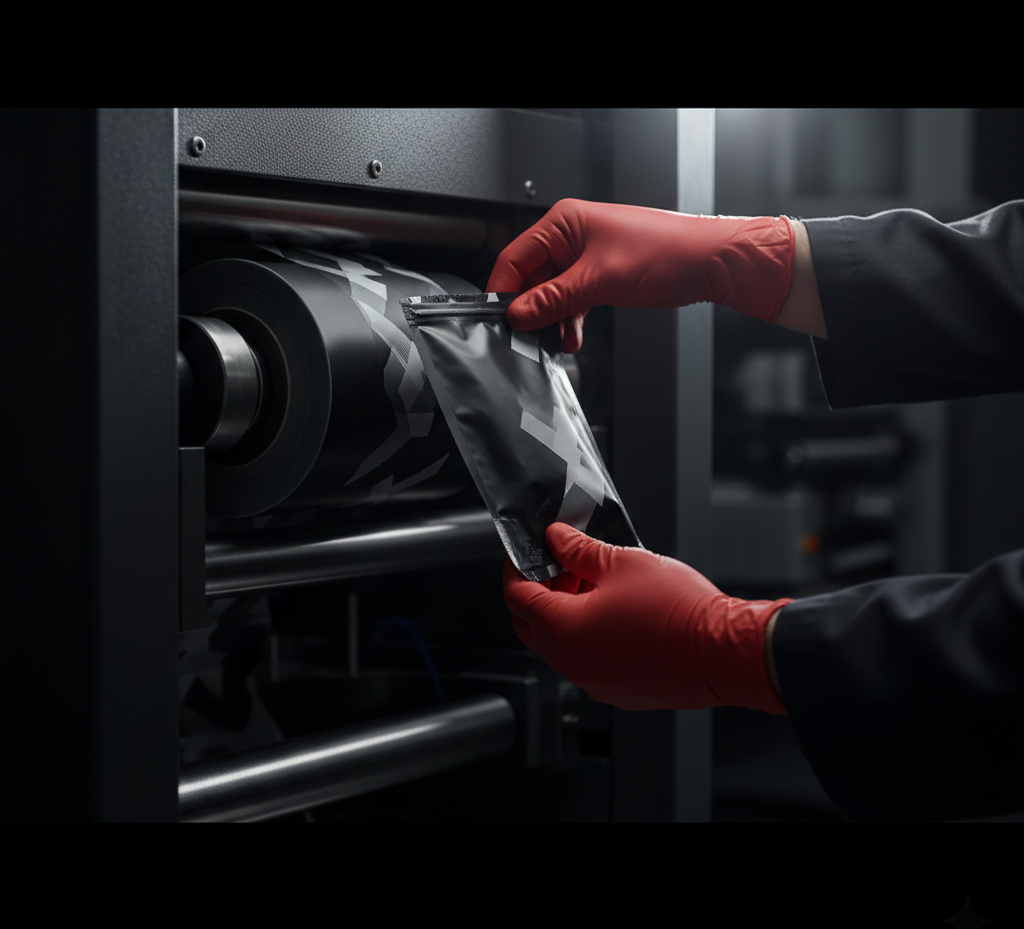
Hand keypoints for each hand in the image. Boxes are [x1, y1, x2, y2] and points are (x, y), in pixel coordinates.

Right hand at [485, 199, 794, 351]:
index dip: (503, 290)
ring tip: (554, 338)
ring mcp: (584, 256)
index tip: (501, 319)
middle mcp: (570, 236)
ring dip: (551, 317)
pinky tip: (572, 336)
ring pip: (550, 292)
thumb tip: (518, 313)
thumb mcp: (600, 280)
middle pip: (530, 277)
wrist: (709, 262)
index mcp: (563, 223)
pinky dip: (570, 318)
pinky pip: (571, 298)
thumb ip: (554, 299)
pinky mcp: (599, 273)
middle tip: (527, 334)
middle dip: (530, 308)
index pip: (514, 258)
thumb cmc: (667, 253)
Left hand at [503, 522, 790, 713]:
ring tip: (593, 583)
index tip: (523, 554)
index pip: (517, 597)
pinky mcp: (617, 691)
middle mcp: (572, 662)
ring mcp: (594, 681)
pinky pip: (587, 661)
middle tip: (560, 565)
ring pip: (560, 645)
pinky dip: (587, 636)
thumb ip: (578, 549)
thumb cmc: (680, 611)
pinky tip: (613, 613)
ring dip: (564, 614)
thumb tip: (557, 538)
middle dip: (539, 592)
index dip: (515, 569)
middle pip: (532, 625)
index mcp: (564, 628)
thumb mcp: (621, 562)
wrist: (724, 652)